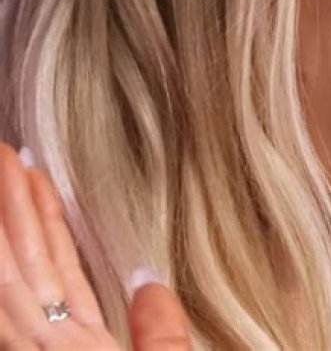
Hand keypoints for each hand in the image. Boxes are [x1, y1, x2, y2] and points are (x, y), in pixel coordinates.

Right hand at [0, 144, 191, 349]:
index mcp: (86, 347)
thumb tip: (150, 283)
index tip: (39, 179)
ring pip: (7, 276)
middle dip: (15, 206)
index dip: (49, 221)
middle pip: (28, 263)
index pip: (62, 270)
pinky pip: (0, 307)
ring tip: (2, 162)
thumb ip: (160, 334)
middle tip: (8, 153)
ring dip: (2, 218)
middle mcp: (51, 345)